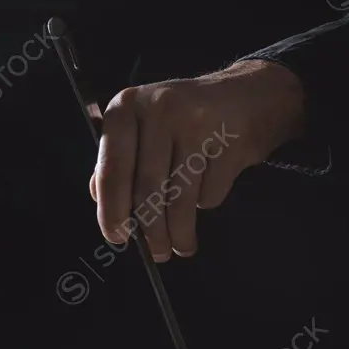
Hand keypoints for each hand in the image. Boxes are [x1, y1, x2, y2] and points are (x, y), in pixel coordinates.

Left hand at [90, 58, 305, 259]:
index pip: (112, 170)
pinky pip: (209, 194)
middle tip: (156, 253)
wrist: (250, 95)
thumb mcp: (143, 127)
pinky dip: (206, 203)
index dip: (112, 211)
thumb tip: (99, 198)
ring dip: (179, 233)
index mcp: (127, 107)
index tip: (118, 238)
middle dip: (152, 232)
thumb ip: (118, 160)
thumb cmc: (185, 117)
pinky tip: (207, 192)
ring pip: (179, 199)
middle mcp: (159, 109)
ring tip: (182, 245)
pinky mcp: (229, 141)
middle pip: (147, 190)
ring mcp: (197, 123)